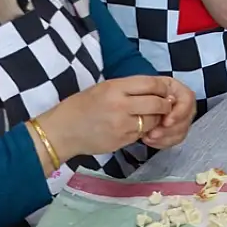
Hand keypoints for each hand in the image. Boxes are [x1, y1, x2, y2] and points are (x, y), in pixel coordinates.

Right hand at [36, 76, 173, 162]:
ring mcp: (122, 125)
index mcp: (115, 88)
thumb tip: (157, 90)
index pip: (153, 84)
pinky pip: (141, 133)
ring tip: (148, 117)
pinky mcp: (121, 141)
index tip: (164, 91)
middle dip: (165, 105)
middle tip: (164, 105)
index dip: (163, 88)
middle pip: (158, 104)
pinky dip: (143, 130)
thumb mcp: (104, 88)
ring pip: (153, 121)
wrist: (60, 131)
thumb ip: (130, 88)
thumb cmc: (81, 106)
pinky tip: (134, 127)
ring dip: (156, 119)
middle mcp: (121, 105)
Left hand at [141, 77, 195, 149]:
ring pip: (182, 130)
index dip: (179, 112)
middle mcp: (180, 103)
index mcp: (176, 89)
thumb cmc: (136, 96)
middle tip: (154, 133)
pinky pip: (174, 139)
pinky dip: (161, 142)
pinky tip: (149, 139)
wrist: (127, 109)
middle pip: (186, 117)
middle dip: (170, 129)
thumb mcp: (145, 91)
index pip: (188, 100)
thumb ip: (157, 95)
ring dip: (165, 136)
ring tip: (148, 136)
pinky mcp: (173, 130)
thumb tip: (169, 103)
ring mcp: (178, 117)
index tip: (166, 122)